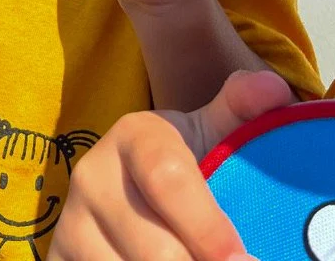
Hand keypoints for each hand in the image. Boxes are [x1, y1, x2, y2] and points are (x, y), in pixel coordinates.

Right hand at [48, 69, 291, 260]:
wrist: (127, 185)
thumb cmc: (185, 162)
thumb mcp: (212, 131)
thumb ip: (243, 108)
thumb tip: (273, 91)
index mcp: (133, 134)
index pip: (168, 180)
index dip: (208, 226)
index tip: (245, 259)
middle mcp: (92, 177)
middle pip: (154, 247)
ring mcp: (71, 225)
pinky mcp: (61, 260)